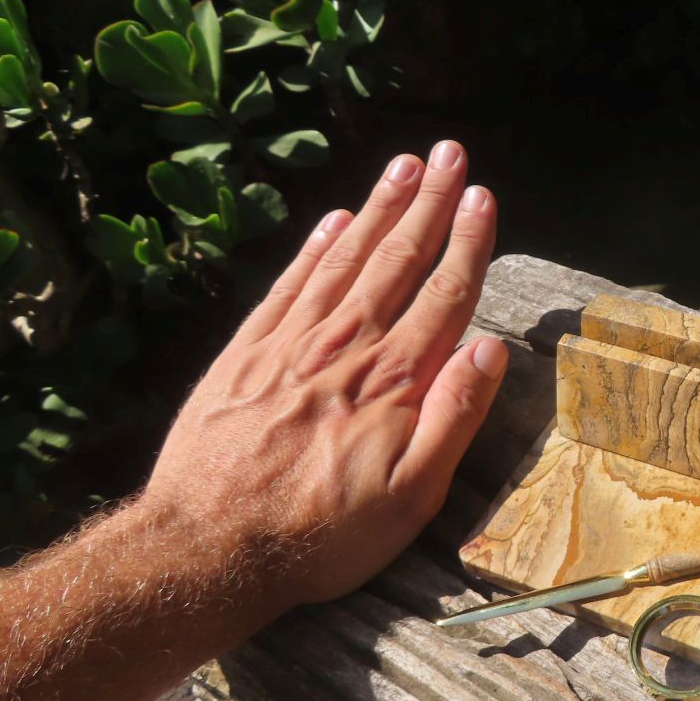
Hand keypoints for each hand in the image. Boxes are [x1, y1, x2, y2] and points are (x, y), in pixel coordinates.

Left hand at [143, 140, 506, 607]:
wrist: (208, 546)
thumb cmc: (322, 535)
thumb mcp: (412, 497)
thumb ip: (454, 418)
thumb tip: (491, 349)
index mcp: (394, 381)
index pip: (444, 295)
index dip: (467, 243)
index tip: (482, 196)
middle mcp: (346, 346)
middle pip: (397, 260)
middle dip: (428, 203)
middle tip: (449, 154)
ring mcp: (292, 343)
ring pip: (346, 259)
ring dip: (378, 209)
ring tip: (403, 166)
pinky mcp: (247, 352)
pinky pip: (290, 283)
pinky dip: (315, 246)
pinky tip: (335, 219)